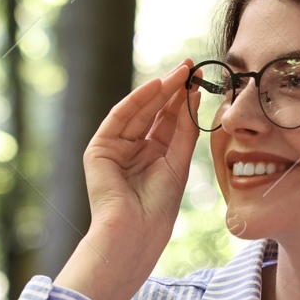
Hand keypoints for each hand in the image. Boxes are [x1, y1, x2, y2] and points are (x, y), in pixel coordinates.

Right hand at [56, 58, 199, 299]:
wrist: (135, 233)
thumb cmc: (159, 209)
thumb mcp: (179, 163)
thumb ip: (184, 130)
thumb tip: (193, 96)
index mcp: (153, 156)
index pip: (168, 120)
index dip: (183, 99)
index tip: (200, 79)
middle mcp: (133, 149)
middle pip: (154, 112)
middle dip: (171, 89)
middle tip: (190, 66)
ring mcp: (114, 148)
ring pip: (138, 111)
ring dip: (158, 90)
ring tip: (180, 73)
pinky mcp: (99, 149)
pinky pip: (119, 118)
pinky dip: (136, 100)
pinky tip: (155, 86)